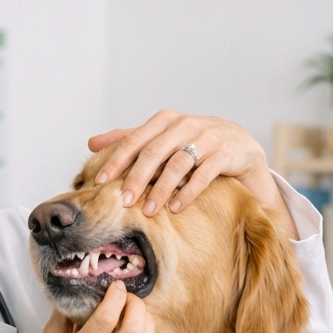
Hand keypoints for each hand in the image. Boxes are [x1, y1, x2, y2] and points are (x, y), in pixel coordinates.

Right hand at [1, 282, 155, 332]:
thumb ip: (63, 315)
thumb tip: (80, 290)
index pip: (105, 319)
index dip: (116, 297)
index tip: (116, 287)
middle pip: (133, 330)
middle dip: (136, 306)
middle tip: (129, 298)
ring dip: (147, 322)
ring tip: (137, 313)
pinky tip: (139, 331)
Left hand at [88, 110, 295, 235]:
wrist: (241, 149)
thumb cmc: (195, 146)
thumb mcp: (163, 139)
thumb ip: (130, 140)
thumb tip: (91, 143)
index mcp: (166, 121)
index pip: (135, 139)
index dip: (117, 160)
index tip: (100, 181)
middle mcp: (186, 124)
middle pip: (155, 151)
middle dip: (137, 177)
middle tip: (123, 201)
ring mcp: (208, 137)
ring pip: (178, 163)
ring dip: (161, 189)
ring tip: (148, 211)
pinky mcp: (226, 153)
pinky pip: (204, 174)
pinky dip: (188, 192)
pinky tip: (175, 208)